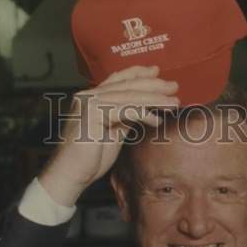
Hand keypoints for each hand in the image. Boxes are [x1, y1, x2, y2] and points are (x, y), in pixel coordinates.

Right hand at [38, 65, 178, 206]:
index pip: (118, 80)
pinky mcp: (93, 114)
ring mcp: (89, 103)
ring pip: (129, 97)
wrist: (71, 174)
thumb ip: (124, 118)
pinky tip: (157, 120)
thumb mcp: (112, 133)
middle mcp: (88, 96)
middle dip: (153, 85)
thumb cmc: (90, 158)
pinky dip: (143, 114)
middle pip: (126, 85)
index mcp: (91, 98)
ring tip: (173, 103)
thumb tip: (143, 110)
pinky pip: (125, 110)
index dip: (138, 73)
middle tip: (174, 86)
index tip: (157, 72)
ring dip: (154, 99)